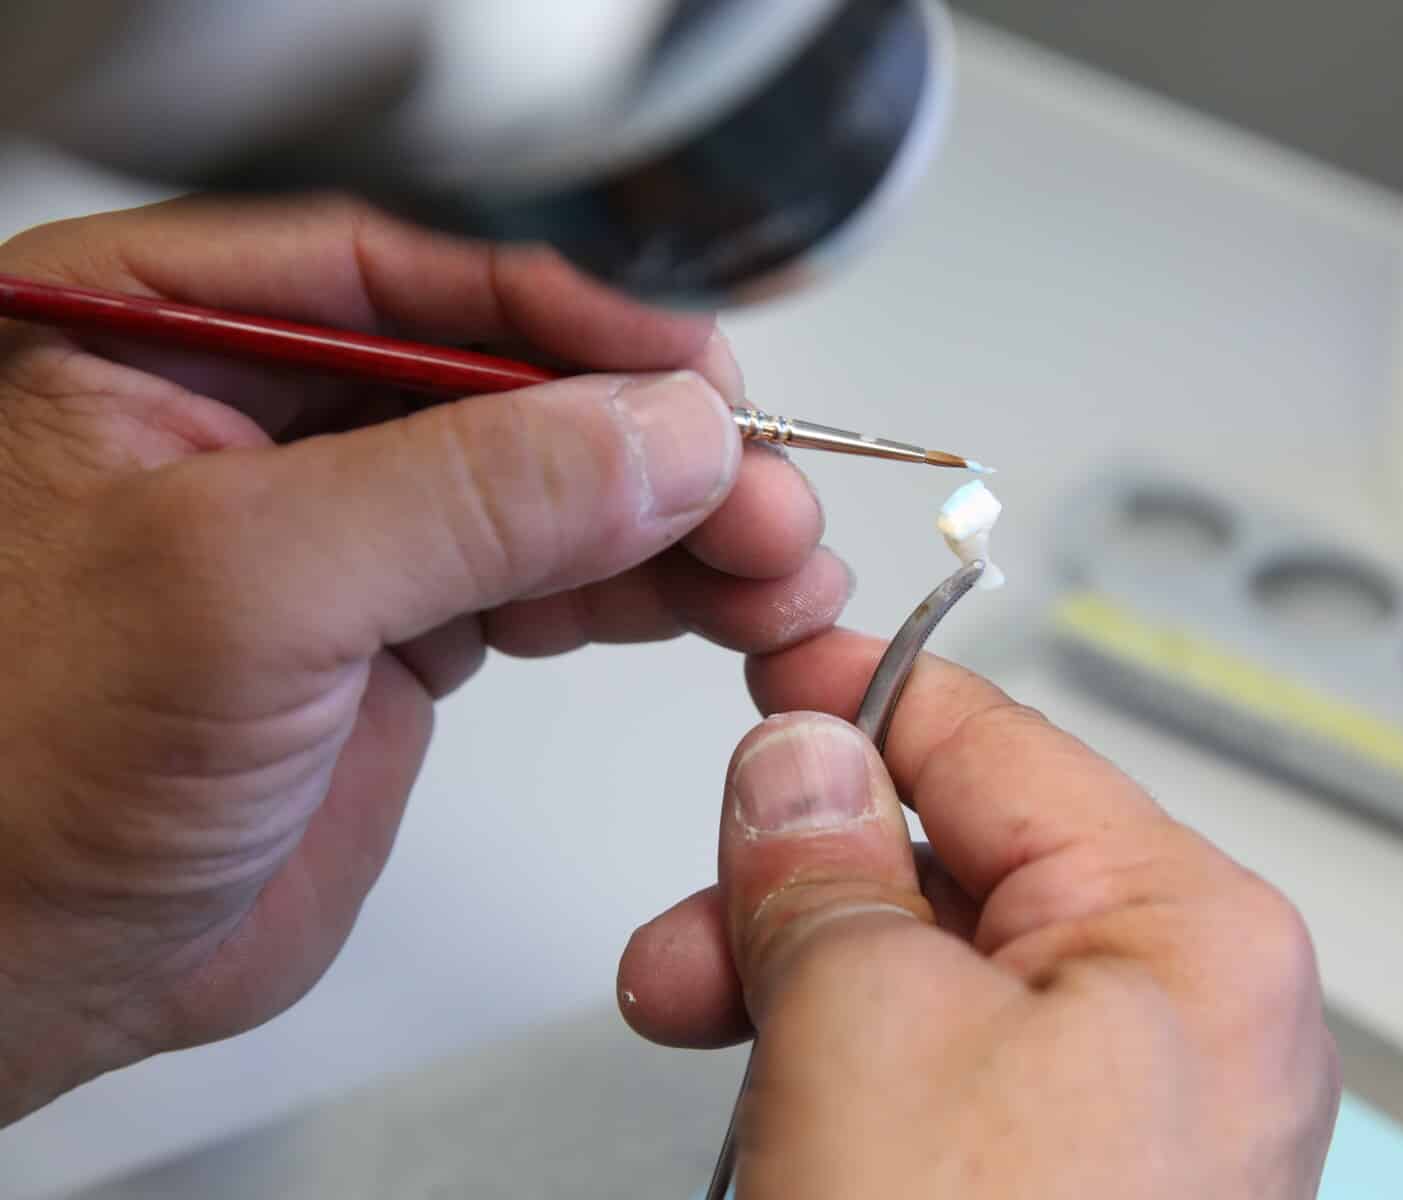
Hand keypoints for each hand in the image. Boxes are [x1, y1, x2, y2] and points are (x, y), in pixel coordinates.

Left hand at [0, 196, 849, 1121]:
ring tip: (777, 561)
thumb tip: (661, 433)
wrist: (20, 969)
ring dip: (677, 521)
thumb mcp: (244, 593)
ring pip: (551, 483)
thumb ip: (466, 497)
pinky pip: (554, 577)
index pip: (409, 271)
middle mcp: (264, 410)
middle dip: (652, 441)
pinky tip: (722, 605)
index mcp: (165, 329)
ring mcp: (344, 524)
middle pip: (510, 378)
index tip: (698, 369)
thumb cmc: (22, 775)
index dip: (572, 316)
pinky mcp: (404, 626)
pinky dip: (649, 591)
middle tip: (762, 490)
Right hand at [620, 631, 1339, 1198]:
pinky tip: (779, 1118)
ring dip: (802, 983)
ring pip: (937, 974)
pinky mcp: (1075, 1193)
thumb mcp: (863, 1027)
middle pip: (963, 865)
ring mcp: (1139, 1119)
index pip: (1004, 746)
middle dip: (803, 884)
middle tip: (695, 922)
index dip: (867, 700)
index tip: (776, 678)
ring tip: (705, 1034)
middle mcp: (1190, 1019)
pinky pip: (947, 1074)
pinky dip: (845, 1068)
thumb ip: (823, 864)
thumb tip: (798, 761)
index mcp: (1192, 935)